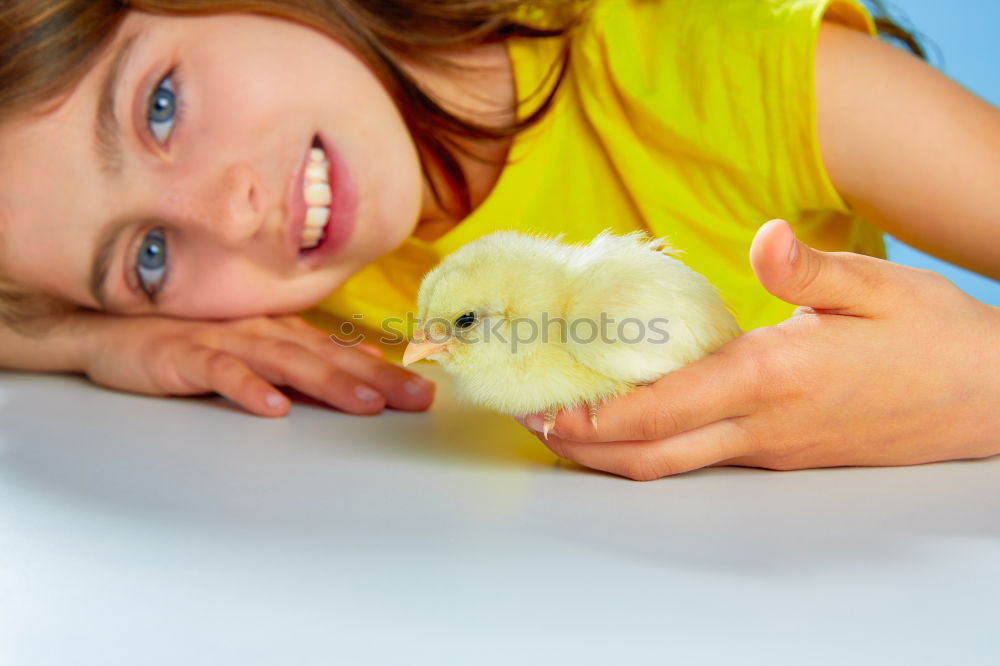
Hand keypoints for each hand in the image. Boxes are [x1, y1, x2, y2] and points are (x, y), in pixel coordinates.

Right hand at [80, 312, 433, 416]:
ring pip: (284, 361)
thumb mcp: (255, 345)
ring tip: (365, 404)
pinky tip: (273, 408)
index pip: (339, 352)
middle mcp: (260, 331)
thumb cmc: (186, 337)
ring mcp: (223, 340)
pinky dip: (247, 388)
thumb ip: (309, 354)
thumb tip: (369, 358)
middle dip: (374, 379)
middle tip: (415, 400)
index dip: (383, 372)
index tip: (424, 391)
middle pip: (325, 356)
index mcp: (278, 331)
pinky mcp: (184, 355)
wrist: (110, 328)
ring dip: (327, 382)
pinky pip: (220, 372)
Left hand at [518, 219, 999, 479]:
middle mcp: (761, 426)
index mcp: (773, 379)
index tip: (545, 407)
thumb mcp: (879, 288)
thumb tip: (766, 237)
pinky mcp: (779, 452)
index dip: (594, 416)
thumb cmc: (933, 338)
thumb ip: (810, 269)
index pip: (661, 409)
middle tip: (531, 423)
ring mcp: (768, 448)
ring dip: (609, 451)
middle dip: (583, 445)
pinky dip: (650, 445)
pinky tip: (631, 419)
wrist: (986, 398)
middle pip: (649, 455)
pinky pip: (700, 456)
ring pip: (671, 464)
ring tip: (563, 425)